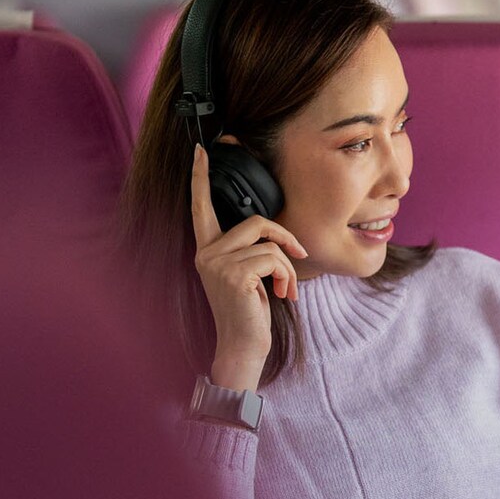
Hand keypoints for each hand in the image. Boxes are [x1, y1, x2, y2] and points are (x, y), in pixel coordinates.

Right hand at [191, 144, 306, 390]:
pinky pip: (273, 259)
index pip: (201, 207)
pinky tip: (282, 295)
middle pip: (255, 221)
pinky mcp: (234, 274)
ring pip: (268, 243)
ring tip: (286, 288)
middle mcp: (206, 254)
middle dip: (284, 237)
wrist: (242, 348)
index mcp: (206, 251)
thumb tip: (276, 238)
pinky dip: (286, 276)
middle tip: (298, 255)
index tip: (201, 150)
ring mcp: (217, 263)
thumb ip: (251, 252)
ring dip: (287, 265)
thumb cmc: (249, 314)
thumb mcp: (248, 277)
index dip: (200, 177)